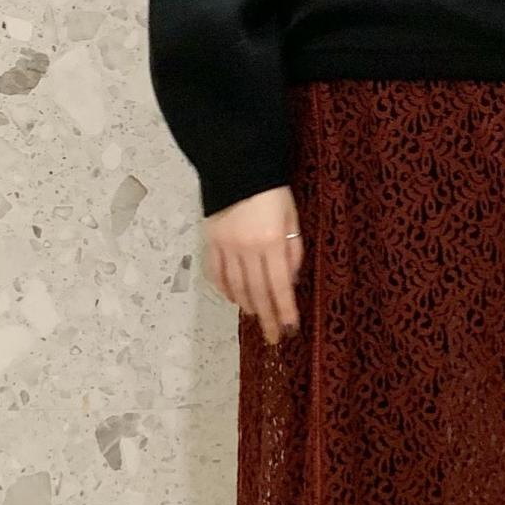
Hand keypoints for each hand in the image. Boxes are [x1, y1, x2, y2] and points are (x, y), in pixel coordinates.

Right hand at [203, 185, 303, 345]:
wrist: (238, 167)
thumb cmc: (273, 193)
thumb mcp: (292, 218)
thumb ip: (293, 251)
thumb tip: (289, 282)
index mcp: (271, 243)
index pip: (279, 287)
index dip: (284, 311)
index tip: (290, 330)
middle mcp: (247, 250)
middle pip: (258, 293)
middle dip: (267, 318)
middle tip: (274, 337)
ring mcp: (226, 247)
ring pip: (236, 286)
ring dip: (248, 305)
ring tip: (257, 317)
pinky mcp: (210, 242)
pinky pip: (216, 273)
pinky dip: (225, 289)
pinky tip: (234, 298)